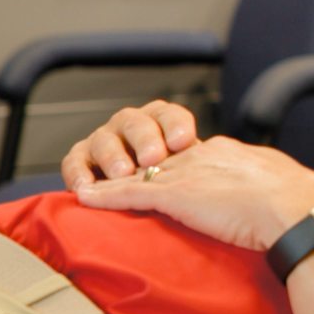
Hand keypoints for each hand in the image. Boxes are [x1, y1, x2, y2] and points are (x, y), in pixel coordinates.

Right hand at [62, 100, 200, 189]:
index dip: (176, 126)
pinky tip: (85, 188)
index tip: (184, 142)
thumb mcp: (195, 173)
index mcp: (163, 124)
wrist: (153, 198)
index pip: (170, 115)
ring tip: (122, 173)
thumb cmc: (180, 186)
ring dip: (113, 156)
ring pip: (105, 139)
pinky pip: (75, 162)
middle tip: (153, 158)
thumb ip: (206, 165)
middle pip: (137, 122)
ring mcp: (106, 141)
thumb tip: (238, 166)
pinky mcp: (82, 161)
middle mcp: (133, 127)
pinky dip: (79, 173)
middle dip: (145, 139)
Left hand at [75, 136, 313, 251]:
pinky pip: (130, 193)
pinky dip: (106, 196)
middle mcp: (206, 155)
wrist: (298, 209)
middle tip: (118, 176)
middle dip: (140, 168)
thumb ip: (269, 190)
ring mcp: (190, 174)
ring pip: (141, 173)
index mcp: (233, 154)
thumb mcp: (284, 187)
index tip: (168, 175)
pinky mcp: (176, 195)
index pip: (195, 154)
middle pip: (163, 160)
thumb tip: (279, 202)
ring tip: (94, 185)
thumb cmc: (301, 205)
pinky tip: (86, 198)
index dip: (179, 166)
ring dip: (116, 180)